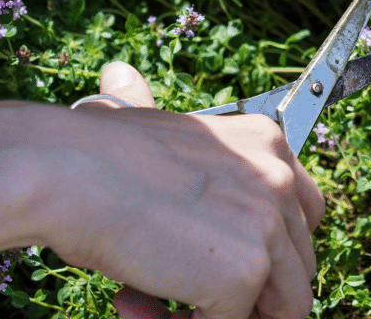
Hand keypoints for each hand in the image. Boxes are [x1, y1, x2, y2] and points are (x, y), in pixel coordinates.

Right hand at [59, 62, 324, 318]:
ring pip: (286, 307)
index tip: (212, 266)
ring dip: (223, 317)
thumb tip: (122, 76)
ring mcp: (269, 224)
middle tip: (180, 295)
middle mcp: (281, 178)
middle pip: (299, 265)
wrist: (67, 170)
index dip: (268, 253)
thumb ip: (168, 128)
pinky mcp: (246, 271)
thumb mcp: (153, 127)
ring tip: (151, 301)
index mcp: (267, 143)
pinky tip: (132, 301)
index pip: (303, 215)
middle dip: (249, 294)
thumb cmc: (94, 151)